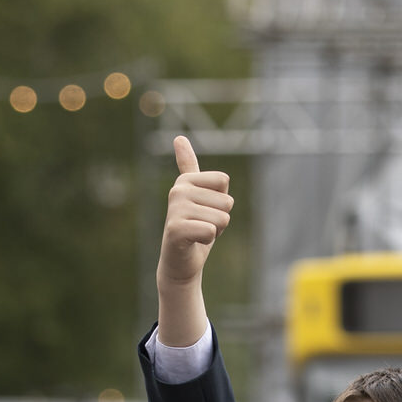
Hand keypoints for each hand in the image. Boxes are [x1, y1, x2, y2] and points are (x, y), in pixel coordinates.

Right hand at [158, 137, 232, 292]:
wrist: (180, 264)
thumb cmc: (194, 229)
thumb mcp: (198, 196)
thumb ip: (189, 168)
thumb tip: (178, 138)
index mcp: (185, 180)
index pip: (224, 181)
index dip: (222, 201)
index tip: (206, 211)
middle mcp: (177, 191)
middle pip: (226, 202)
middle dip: (220, 220)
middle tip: (201, 227)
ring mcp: (175, 210)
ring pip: (222, 218)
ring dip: (215, 232)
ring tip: (198, 235)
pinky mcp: (175, 230)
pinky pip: (211, 231)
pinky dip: (207, 241)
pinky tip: (194, 243)